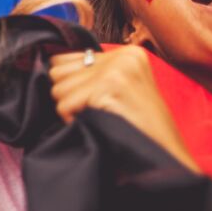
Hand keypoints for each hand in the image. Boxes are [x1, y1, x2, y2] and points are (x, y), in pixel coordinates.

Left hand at [50, 46, 197, 170]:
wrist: (164, 157)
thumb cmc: (135, 129)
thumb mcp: (117, 91)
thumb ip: (90, 75)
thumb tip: (47, 66)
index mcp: (126, 53)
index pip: (63, 59)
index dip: (67, 85)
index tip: (88, 101)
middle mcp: (123, 55)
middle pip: (56, 72)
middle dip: (67, 97)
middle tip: (94, 112)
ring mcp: (118, 68)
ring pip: (57, 89)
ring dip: (71, 110)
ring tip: (98, 118)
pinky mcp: (111, 85)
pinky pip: (65, 104)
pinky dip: (73, 120)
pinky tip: (97, 124)